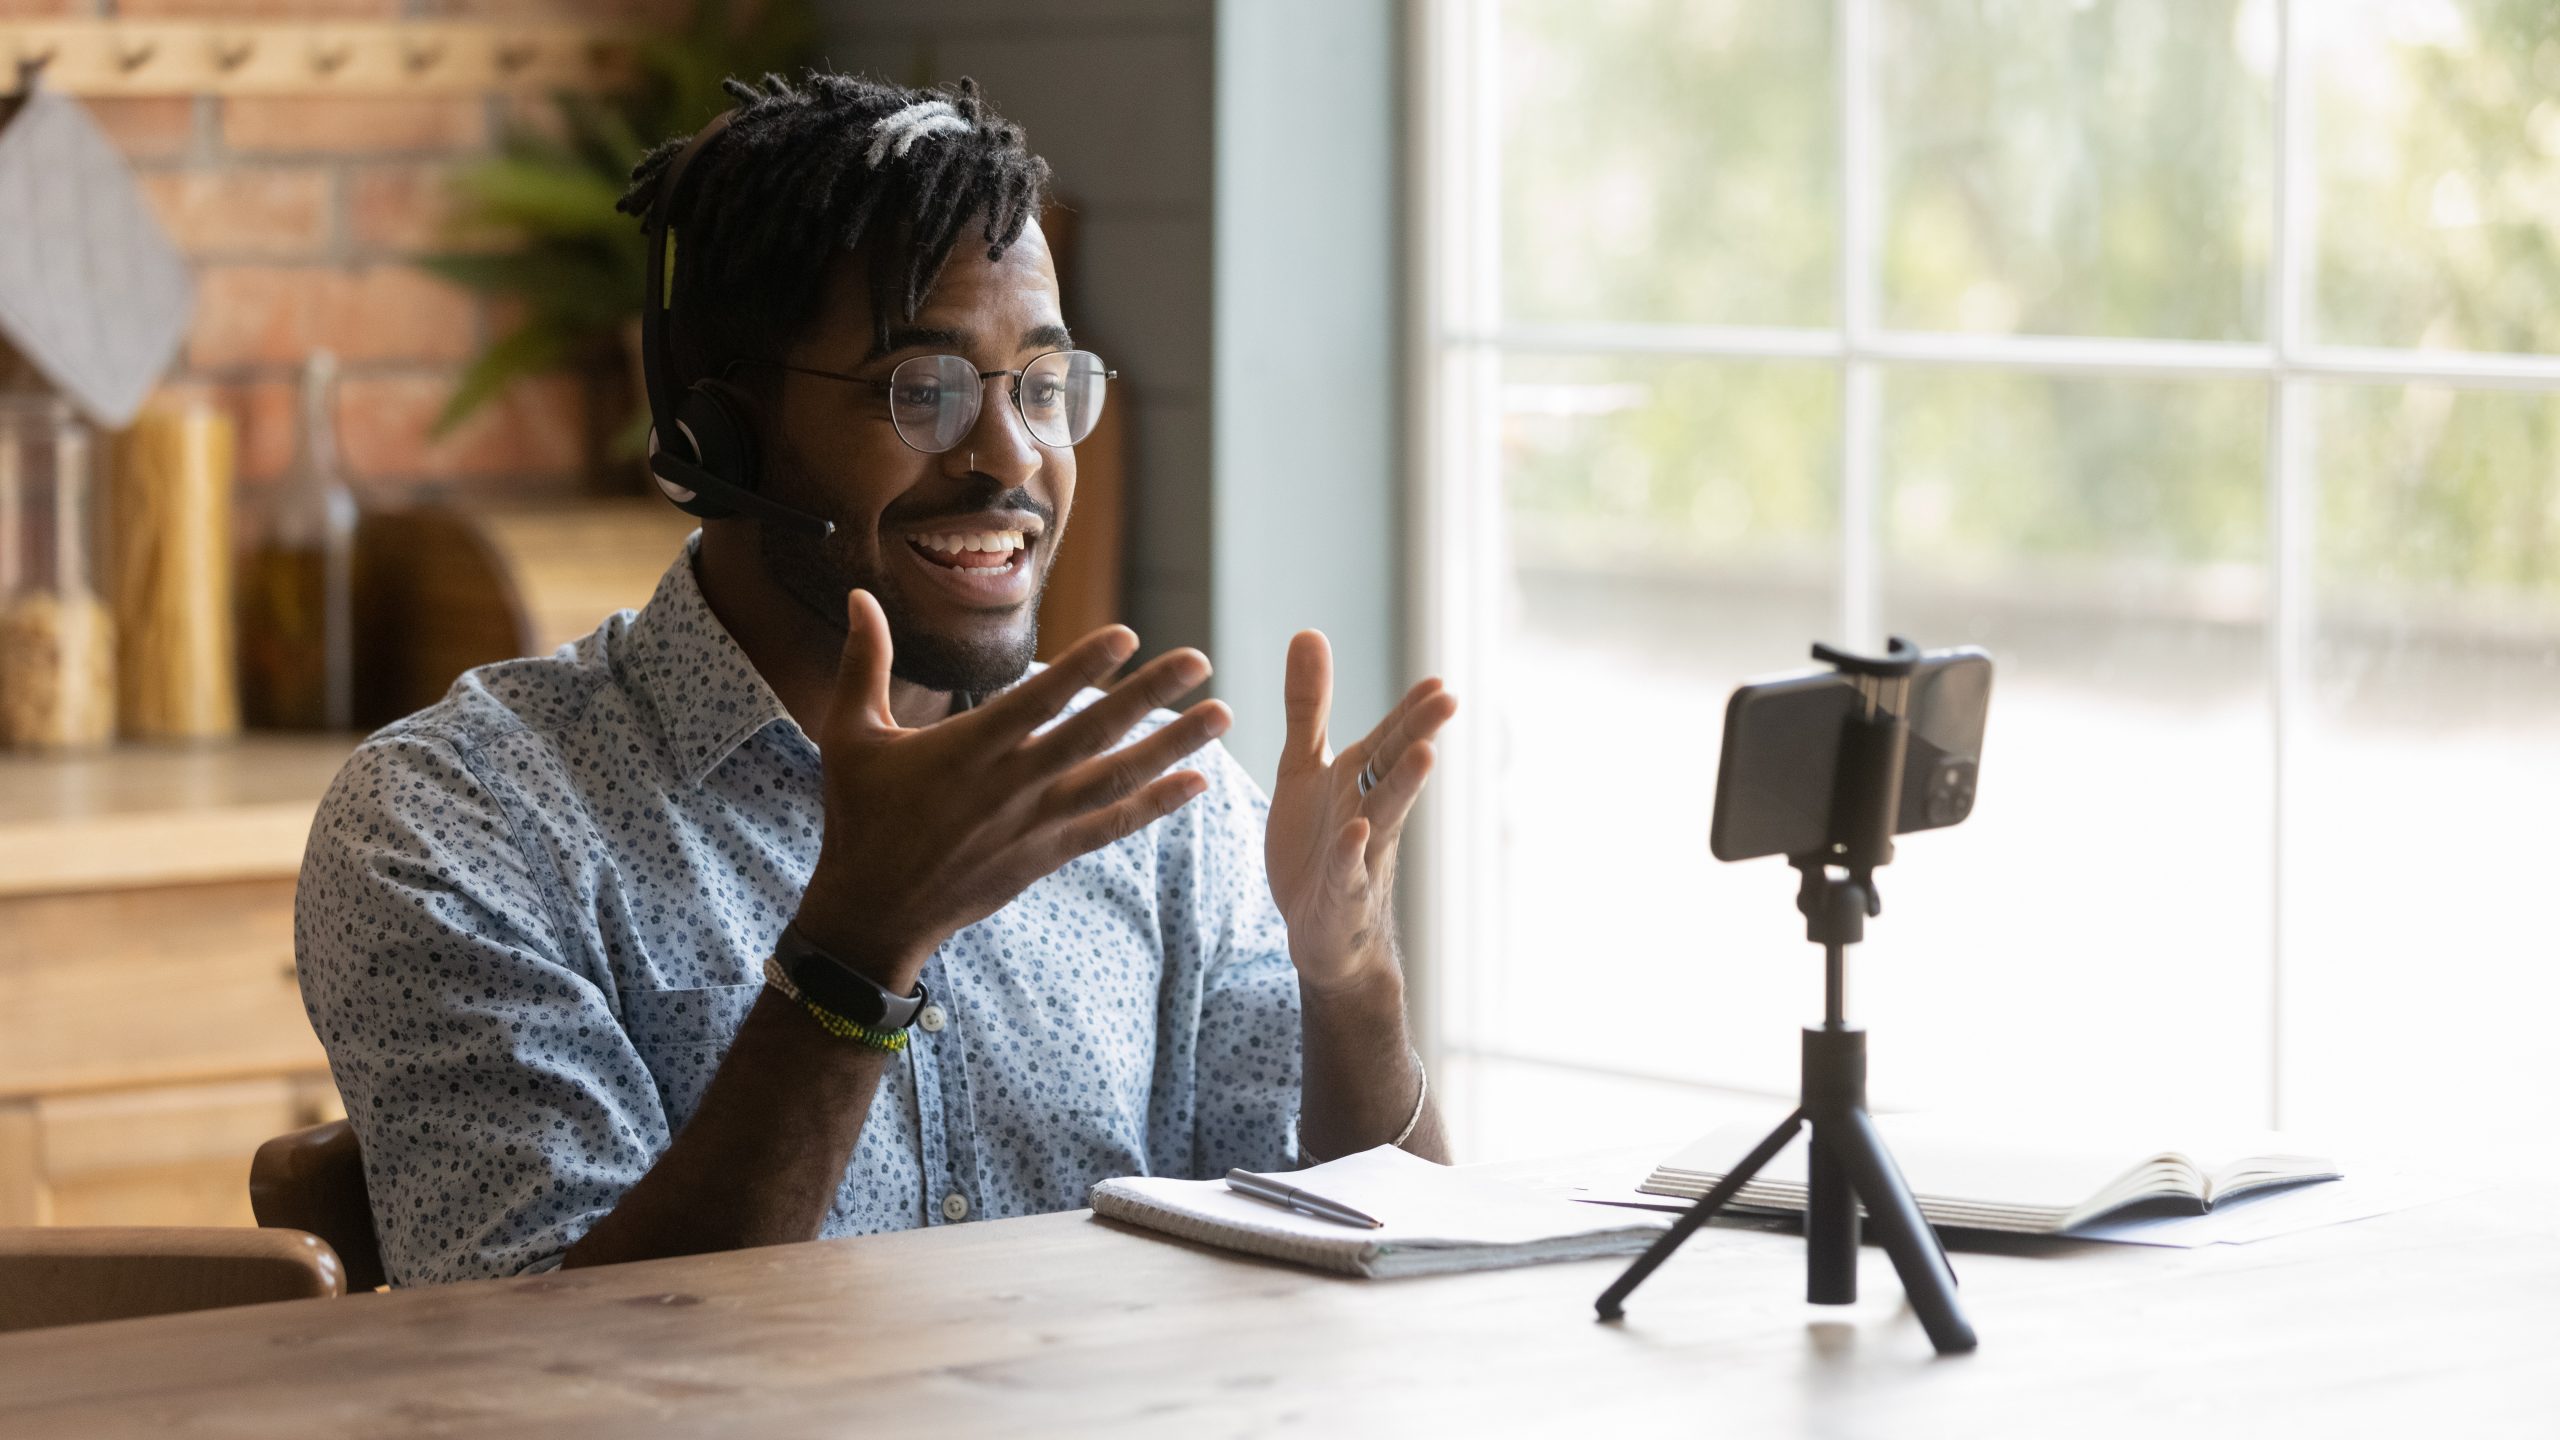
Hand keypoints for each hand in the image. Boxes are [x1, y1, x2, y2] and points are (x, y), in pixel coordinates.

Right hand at [792, 590, 1230, 987]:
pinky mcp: (1049, 853)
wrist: (876, 911)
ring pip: (1117, 777)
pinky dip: (1156, 804)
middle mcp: (1012, 783)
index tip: (1128, 635)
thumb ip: (864, 663)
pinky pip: (1112, 824)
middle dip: (1151, 694)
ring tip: (1221, 715)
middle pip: (1094, 732)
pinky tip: (1196, 781)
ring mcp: (1036, 821)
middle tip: (1201, 659)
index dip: (1083, 667)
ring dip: (1174, 745)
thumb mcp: (851, 735)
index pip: (1036, 700)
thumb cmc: (861, 816)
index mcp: (967, 749)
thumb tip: (859, 596)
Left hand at [1264, 631, 1458, 994]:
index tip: (1438, 682)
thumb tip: (1309, 632)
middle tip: (1448, 700)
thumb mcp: (1305, 767)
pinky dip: (1350, 852)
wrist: (1321, 930)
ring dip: (1404, 785)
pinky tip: (1356, 831)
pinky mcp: (1339, 893)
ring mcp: (1360, 853)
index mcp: (1360, 778)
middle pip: (1395, 767)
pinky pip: (1346, 870)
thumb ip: (1310, 706)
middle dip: (1419, 732)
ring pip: (1385, 814)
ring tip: (1425, 754)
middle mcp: (1369, 810)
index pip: (1390, 738)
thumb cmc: (1317, 844)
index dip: (1412, 710)